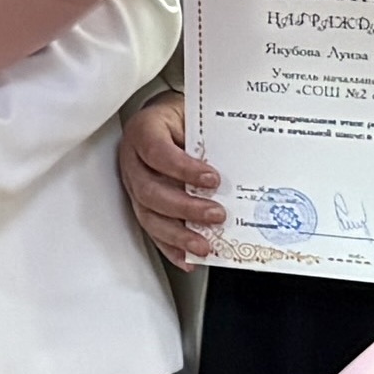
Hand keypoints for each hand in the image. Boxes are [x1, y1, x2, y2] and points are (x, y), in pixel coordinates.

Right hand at [121, 91, 226, 268]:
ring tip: (203, 245)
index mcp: (144, 131)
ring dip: (177, 235)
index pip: (157, 152)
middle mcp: (133, 161)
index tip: (213, 179)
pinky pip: (152, 230)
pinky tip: (187, 258)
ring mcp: (133, 185)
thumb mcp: (194, 114)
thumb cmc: (182, 116)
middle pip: (150, 191)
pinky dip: (171, 248)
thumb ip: (208, 135)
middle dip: (185, 208)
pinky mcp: (141, 205)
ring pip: (147, 216)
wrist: (166, 119)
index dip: (182, 169)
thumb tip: (240, 161)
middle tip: (216, 214)